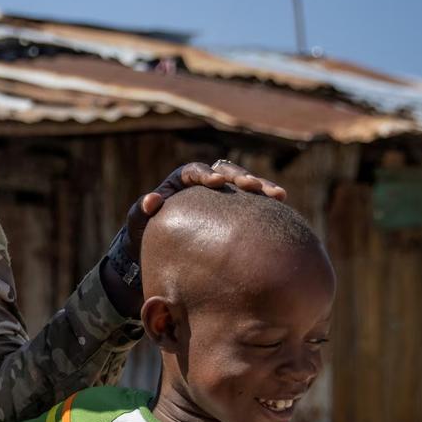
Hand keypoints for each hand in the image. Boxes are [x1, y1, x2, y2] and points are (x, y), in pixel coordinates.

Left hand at [126, 160, 286, 251]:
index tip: (216, 182)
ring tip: (278, 195)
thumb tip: (151, 200)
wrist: (160, 250)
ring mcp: (222, 196)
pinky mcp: (235, 211)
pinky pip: (252, 204)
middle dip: (240, 177)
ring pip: (244, 185)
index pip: (194, 170)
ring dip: (261, 187)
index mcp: (181, 181)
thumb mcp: (138, 222)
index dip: (206, 174)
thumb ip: (141, 211)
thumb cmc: (146, 232)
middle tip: (253, 187)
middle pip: (226, 171)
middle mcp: (204, 183)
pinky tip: (283, 210)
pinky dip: (266, 205)